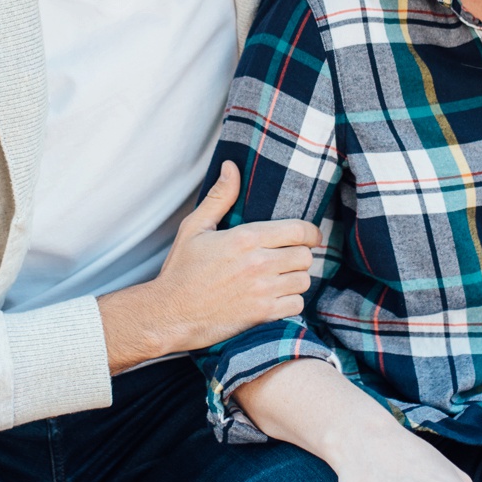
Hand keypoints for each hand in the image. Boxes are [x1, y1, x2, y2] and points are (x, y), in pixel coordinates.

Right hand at [97, 162, 320, 370]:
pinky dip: (290, 302)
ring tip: (281, 278)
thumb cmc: (181, 271)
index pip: (299, 230)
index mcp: (245, 238)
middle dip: (300, 256)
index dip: (311, 232)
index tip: (310, 236)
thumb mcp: (194, 228)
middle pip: (305, 256)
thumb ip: (219, 197)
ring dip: (295, 279)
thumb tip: (231, 167)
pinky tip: (276, 298)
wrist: (170, 314)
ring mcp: (262, 291)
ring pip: (303, 281)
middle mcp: (258, 263)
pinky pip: (296, 305)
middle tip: (288, 258)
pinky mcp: (262, 314)